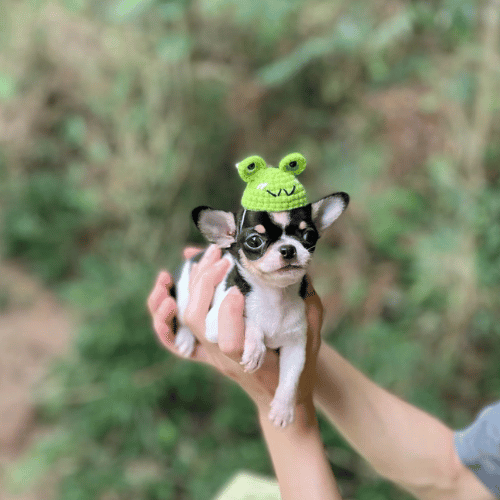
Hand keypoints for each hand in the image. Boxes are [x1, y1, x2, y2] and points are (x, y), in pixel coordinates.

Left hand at [147, 245, 323, 409]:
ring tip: (197, 258)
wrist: (279, 395)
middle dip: (205, 283)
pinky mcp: (204, 348)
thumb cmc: (298, 365)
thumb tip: (301, 270)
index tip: (238, 289)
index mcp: (254, 360)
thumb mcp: (309, 336)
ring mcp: (211, 353)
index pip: (229, 342)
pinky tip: (173, 280)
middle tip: (222, 257)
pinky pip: (176, 331)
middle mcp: (225, 357)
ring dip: (184, 287)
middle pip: (198, 322)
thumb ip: (308, 307)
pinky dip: (172, 304)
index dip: (229, 313)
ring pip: (185, 321)